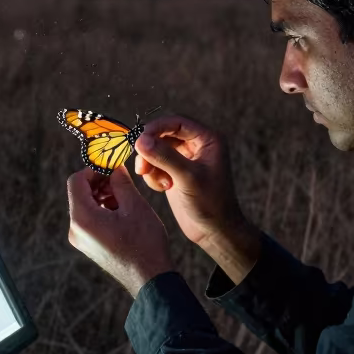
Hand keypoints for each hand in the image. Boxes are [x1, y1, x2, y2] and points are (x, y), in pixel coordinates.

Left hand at [66, 165, 174, 297]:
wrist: (150, 280)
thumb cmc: (144, 243)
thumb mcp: (135, 206)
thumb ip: (121, 182)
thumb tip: (114, 168)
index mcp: (83, 218)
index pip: (76, 181)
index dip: (93, 170)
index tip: (112, 167)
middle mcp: (75, 230)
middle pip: (79, 194)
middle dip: (99, 182)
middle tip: (120, 179)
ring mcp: (81, 240)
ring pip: (85, 206)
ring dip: (102, 195)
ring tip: (125, 196)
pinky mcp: (89, 246)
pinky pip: (89, 220)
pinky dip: (103, 209)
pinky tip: (123, 211)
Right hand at [134, 114, 251, 251]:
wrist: (214, 231)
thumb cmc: (210, 204)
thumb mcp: (187, 178)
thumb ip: (164, 157)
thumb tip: (140, 140)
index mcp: (208, 139)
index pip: (177, 122)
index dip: (156, 128)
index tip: (139, 140)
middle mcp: (197, 145)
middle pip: (163, 134)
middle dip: (151, 150)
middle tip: (142, 166)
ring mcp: (185, 158)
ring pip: (156, 149)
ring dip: (150, 164)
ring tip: (158, 182)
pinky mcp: (175, 172)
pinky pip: (156, 164)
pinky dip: (153, 175)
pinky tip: (162, 188)